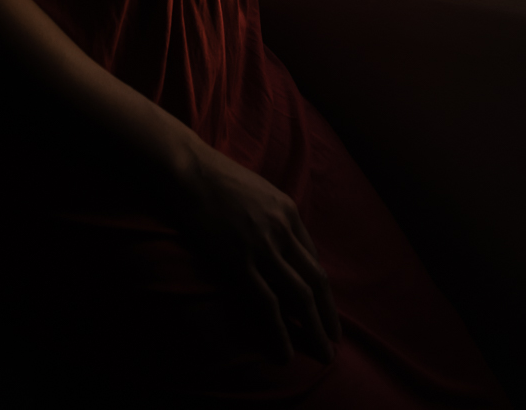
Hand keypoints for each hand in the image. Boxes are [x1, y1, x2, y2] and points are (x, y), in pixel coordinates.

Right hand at [176, 141, 340, 365]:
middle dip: (328, 315)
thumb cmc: (218, 178)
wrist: (190, 172)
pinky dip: (280, 331)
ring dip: (315, 330)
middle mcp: (283, 230)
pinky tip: (285, 352)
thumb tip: (279, 242)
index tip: (323, 310)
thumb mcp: (258, 191)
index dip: (320, 290)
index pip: (312, 259)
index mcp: (289, 212)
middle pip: (315, 281)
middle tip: (334, 342)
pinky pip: (267, 303)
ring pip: (299, 297)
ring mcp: (263, 247)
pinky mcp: (240, 262)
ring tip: (323, 355)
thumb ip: (273, 216)